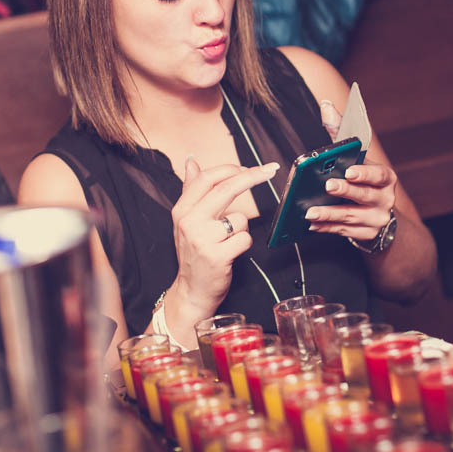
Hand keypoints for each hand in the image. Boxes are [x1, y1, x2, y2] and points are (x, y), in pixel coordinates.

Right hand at [168, 157, 279, 320]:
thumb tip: (191, 161)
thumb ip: (191, 189)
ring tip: (227, 242)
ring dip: (241, 229)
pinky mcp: (217, 256)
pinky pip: (245, 239)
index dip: (232, 169)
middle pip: (226, 189)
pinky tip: (231, 253)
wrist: (192, 291)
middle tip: (270, 170)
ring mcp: (203, 239)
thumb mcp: (186, 220)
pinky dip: (244, 245)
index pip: (208, 179)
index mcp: (182, 209)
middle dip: (252, 177)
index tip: (251, 168)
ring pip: (240, 218)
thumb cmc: (194, 253)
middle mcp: (189, 221)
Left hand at [308, 101, 396, 241]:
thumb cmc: (362, 182)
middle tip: (327, 186)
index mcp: (385, 178)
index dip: (364, 173)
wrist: (378, 218)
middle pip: (364, 195)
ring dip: (329, 214)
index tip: (349, 170)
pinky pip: (344, 232)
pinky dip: (326, 228)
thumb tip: (325, 104)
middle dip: (345, 190)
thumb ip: (340, 134)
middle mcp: (384, 199)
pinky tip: (311, 225)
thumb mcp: (356, 159)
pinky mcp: (366, 235)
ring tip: (309, 212)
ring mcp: (376, 219)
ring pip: (351, 216)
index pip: (379, 175)